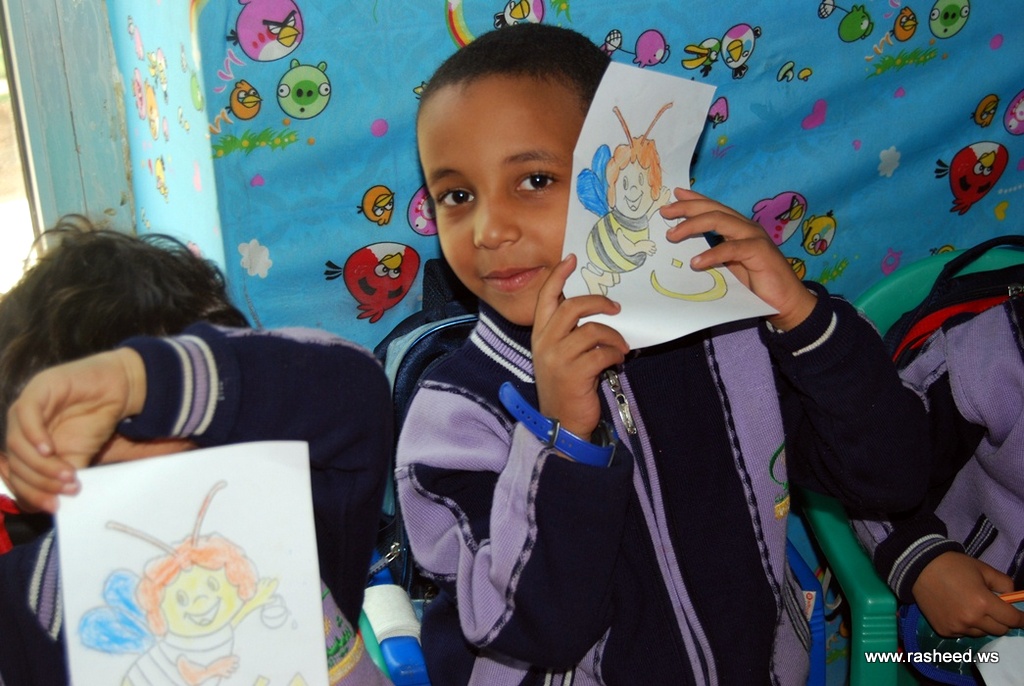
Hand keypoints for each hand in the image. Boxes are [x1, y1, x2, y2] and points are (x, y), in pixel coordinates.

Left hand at [1, 349, 146, 512]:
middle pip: (16, 462)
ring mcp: (26, 407)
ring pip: (18, 443)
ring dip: (41, 465)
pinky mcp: (38, 389)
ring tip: (67, 473)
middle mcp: (20, 427)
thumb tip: (52, 504)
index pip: (16, 475)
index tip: (54, 506)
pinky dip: (35, 436)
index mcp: (26, 444)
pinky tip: (50, 450)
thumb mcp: (78, 457)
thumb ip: (62, 476)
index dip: (31, 494)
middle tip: (65, 490)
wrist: (118, 389)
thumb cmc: (97, 420)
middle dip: (40, 482)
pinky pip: (26, 415)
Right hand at [531, 254, 628, 441]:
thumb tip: (597, 311)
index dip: (559, 276)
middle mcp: (545, 343)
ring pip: (592, 330)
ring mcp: (558, 358)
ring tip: (620, 347)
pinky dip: (615, 355)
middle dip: (598, 302)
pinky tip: (617, 362)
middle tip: (616, 308)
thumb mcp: (557, 356)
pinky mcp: (574, 374)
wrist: (561, 424)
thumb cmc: (564, 387)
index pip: (546, 297)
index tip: (571, 259)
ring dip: (613, 336)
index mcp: (540, 335)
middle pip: (573, 307)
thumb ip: (567, 334)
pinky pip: (602, 353)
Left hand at [661, 188, 816, 330]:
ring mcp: (754, 237)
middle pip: (713, 209)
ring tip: (672, 235)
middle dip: (687, 208)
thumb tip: (687, 246)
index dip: (695, 199)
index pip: (714, 207)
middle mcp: (747, 227)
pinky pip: (732, 248)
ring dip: (693, 225)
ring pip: (720, 221)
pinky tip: (696, 262)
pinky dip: (712, 254)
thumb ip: (714, 250)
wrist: (786, 301)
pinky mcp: (759, 252)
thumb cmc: (756, 282)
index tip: (674, 195)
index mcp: (739, 227)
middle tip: (665, 211)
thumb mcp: (730, 263)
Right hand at [912, 551, 1023, 636]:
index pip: (1012, 619)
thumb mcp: (983, 569)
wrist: (919, 568)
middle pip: (1000, 630)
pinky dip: (965, 625)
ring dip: (982, 624)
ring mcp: (957, 627)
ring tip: (970, 608)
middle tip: (992, 608)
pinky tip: (956, 610)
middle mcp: (971, 619)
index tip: (1023, 618)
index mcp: (983, 603)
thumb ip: (1004, 584)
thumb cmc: (953, 566)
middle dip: (1001, 620)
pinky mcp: (945, 631)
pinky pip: (964, 633)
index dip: (1021, 619)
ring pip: (982, 633)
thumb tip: (1011, 598)